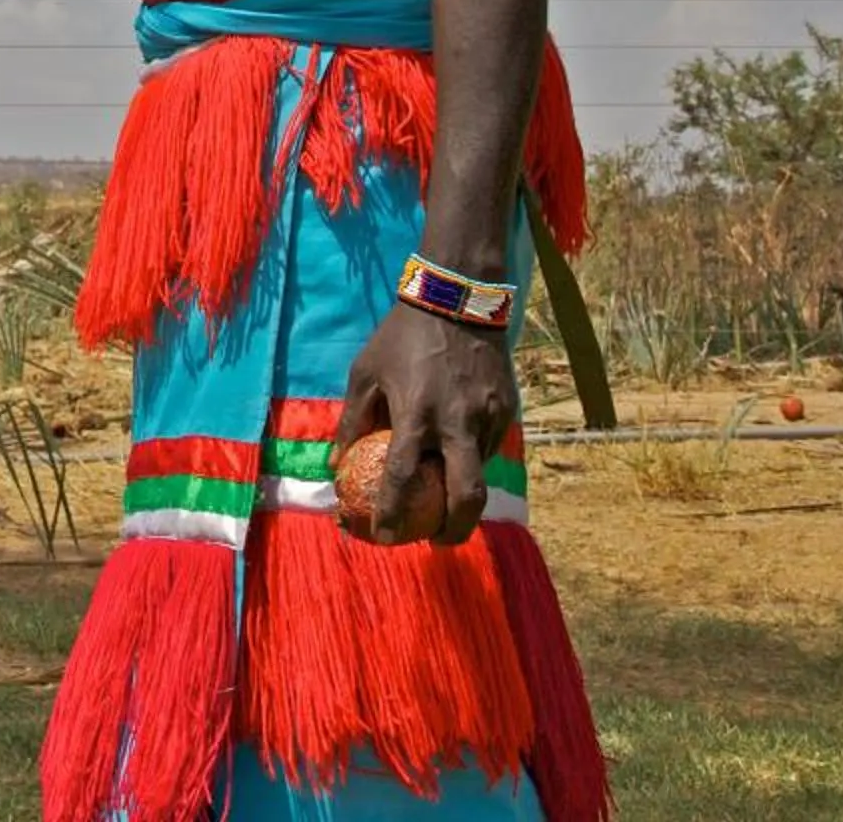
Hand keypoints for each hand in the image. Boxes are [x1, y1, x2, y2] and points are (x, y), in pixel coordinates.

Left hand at [337, 300, 517, 547]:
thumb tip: (335, 463)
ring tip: (446, 508)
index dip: (393, 513)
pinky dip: (473, 461)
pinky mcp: (506, 409)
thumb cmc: (401, 337)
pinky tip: (458, 460)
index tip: (384, 537)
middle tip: (438, 542)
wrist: (457, 300)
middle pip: (466, 496)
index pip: (403, 477)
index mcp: (416, 415)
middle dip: (455, 530)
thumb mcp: (364, 372)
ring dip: (465, 497)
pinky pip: (490, 447)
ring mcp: (487, 417)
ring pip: (483, 474)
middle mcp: (456, 423)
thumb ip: (351, 420)